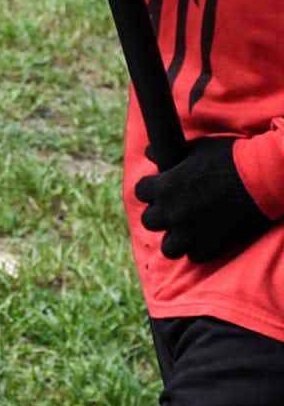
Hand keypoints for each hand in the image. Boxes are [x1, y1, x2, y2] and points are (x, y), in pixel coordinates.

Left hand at [137, 138, 272, 267]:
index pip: (141, 192)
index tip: (162, 188)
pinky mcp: (211, 247)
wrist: (264, 178)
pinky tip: (206, 238)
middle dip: (160, 214)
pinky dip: (198, 249)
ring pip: (169, 247)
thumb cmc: (231, 158)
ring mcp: (190, 233)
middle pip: (150, 221)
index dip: (151, 189)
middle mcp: (172, 212)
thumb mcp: (197, 148)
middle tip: (175, 209)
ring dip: (176, 238)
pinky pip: (194, 256)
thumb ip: (169, 153)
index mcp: (165, 187)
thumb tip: (150, 152)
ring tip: (187, 229)